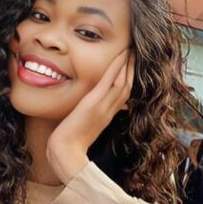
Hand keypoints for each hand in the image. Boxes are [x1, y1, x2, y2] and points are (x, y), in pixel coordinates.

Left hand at [46, 48, 134, 175]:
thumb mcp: (82, 129)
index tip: (131, 68)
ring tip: (132, 50)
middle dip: (132, 70)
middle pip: (127, 87)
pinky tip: (122, 55)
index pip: (122, 96)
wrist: (66, 152)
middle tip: (136, 54)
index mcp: (107, 116)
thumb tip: (87, 114)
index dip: (128, 81)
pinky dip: (117, 68)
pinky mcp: (95, 103)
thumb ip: (88, 119)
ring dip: (128, 65)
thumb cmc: (69, 144)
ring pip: (123, 83)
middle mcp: (109, 111)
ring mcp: (104, 106)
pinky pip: (110, 82)